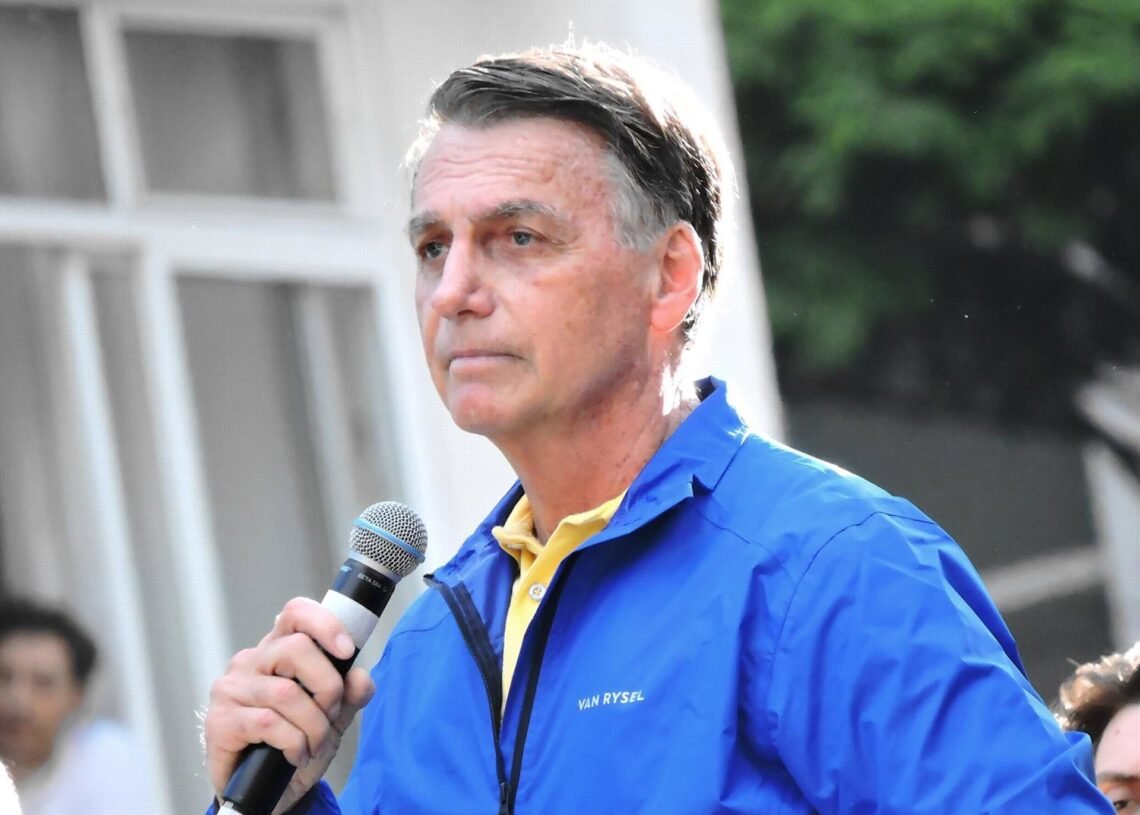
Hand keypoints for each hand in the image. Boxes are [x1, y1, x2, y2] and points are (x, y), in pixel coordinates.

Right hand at [203, 597, 375, 813]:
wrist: (267, 794)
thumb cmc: (294, 747)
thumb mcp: (332, 719)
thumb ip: (349, 695)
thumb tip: (360, 677)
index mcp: (279, 651)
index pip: (296, 614)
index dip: (324, 624)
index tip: (347, 650)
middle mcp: (252, 662)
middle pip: (297, 648)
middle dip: (327, 686)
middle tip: (329, 715)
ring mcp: (232, 689)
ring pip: (287, 692)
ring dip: (313, 726)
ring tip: (313, 745)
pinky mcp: (221, 721)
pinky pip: (268, 722)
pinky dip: (293, 743)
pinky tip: (294, 755)